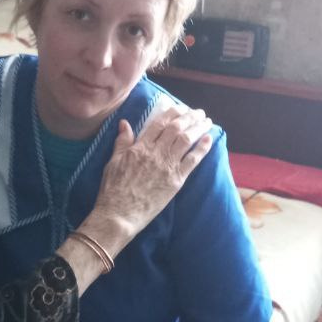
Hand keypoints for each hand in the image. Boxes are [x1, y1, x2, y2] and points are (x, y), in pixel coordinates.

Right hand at [90, 104, 212, 241]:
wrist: (119, 213)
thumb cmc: (112, 190)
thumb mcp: (112, 162)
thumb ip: (122, 142)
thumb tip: (125, 123)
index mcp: (140, 147)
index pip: (159, 123)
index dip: (171, 113)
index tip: (180, 108)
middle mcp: (155, 153)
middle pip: (176, 128)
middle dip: (189, 117)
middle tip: (197, 112)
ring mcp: (167, 166)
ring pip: (186, 140)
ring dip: (198, 127)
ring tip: (206, 121)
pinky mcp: (176, 180)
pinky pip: (193, 160)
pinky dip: (202, 148)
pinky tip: (208, 139)